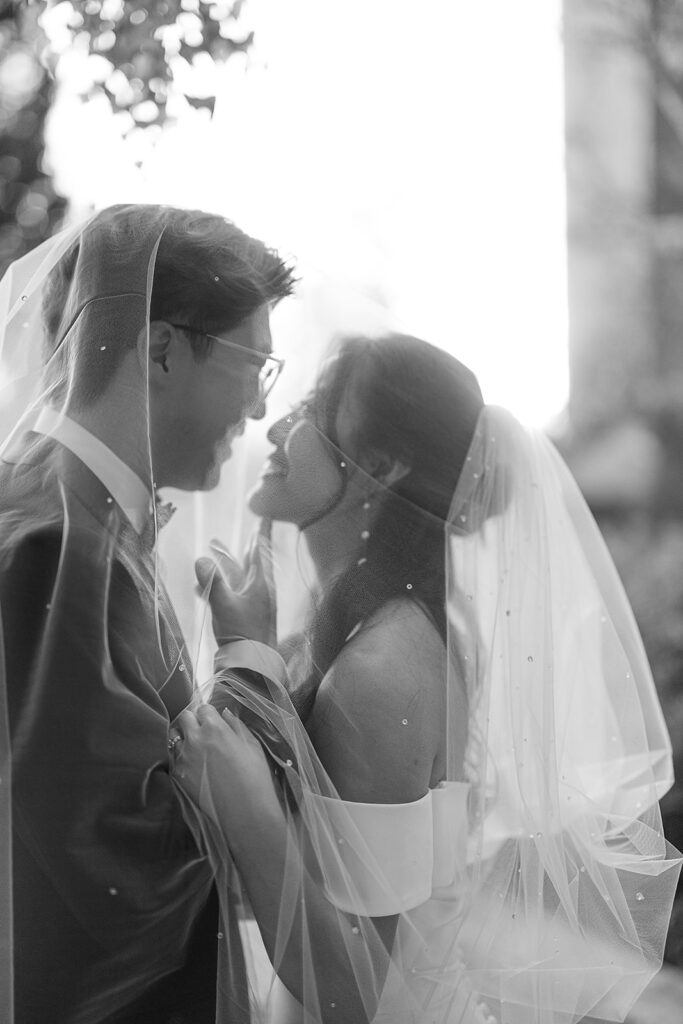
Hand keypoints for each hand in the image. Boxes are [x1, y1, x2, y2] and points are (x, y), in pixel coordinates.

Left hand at [170, 703, 281, 830]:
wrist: (244, 810)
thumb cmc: (254, 775)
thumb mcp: (252, 744)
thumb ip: (236, 725)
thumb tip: (225, 713)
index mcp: (214, 727)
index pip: (202, 708)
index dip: (209, 714)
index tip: (213, 722)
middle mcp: (194, 738)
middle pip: (184, 718)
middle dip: (192, 721)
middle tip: (202, 733)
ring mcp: (183, 757)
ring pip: (174, 737)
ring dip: (183, 738)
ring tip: (195, 749)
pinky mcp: (177, 774)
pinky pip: (174, 757)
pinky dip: (181, 757)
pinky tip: (193, 766)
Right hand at [196, 518, 275, 646]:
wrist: (252, 670)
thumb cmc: (243, 636)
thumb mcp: (225, 606)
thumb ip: (213, 583)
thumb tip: (200, 560)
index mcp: (261, 585)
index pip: (260, 551)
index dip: (261, 532)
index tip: (265, 515)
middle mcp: (259, 592)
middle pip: (247, 563)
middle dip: (235, 548)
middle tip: (224, 536)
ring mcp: (251, 605)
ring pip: (237, 579)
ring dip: (223, 566)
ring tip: (210, 553)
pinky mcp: (242, 618)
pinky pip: (229, 596)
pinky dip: (217, 588)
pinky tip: (200, 587)